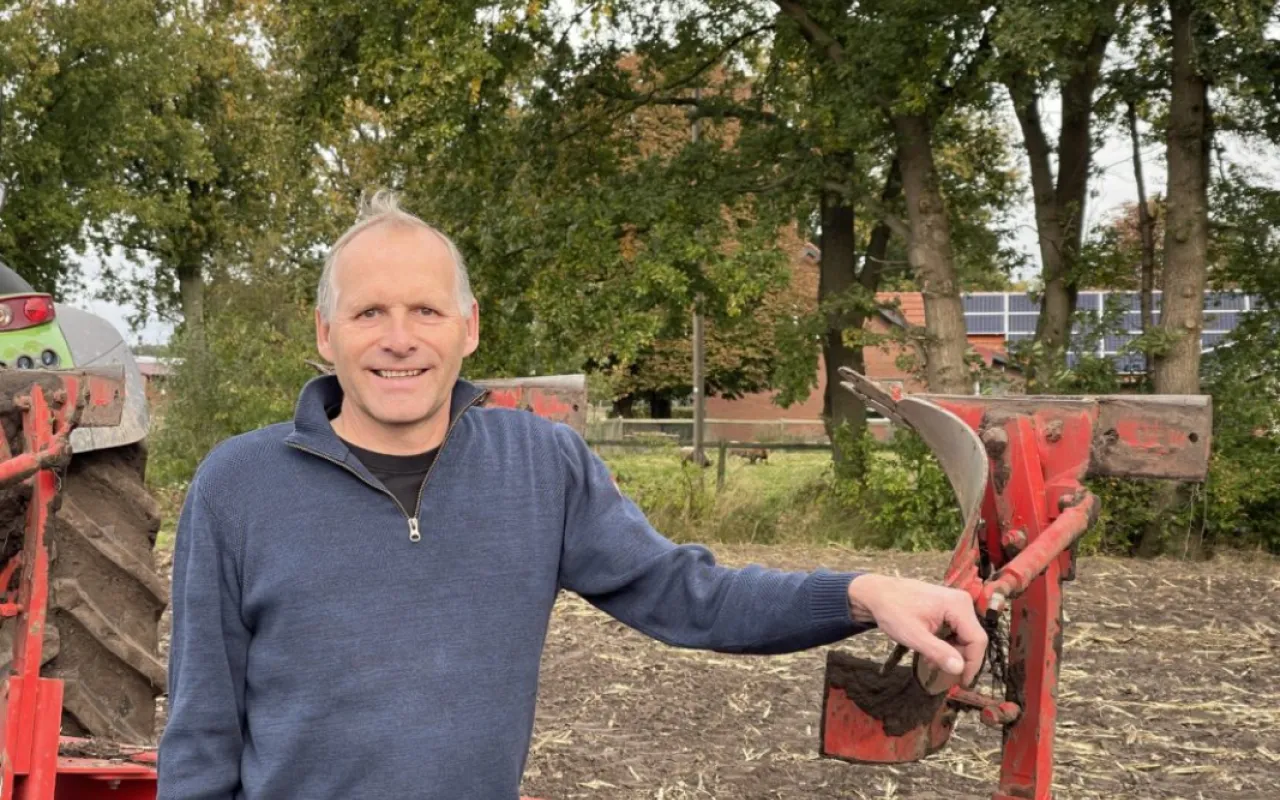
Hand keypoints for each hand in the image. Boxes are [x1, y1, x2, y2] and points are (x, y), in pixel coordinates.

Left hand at [847, 574, 986, 687]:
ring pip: (964, 638)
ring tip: (929, 661)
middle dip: (958, 659)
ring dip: (950, 653)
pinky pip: (956, 632)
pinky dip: (946, 645)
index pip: (977, 640)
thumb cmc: (892, 610)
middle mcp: (962, 602)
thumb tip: (959, 669)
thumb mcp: (913, 635)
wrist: (877, 593)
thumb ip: (938, 652)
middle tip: (940, 673)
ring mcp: (957, 604)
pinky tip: (930, 651)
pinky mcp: (950, 608)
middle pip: (972, 640)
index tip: (962, 683)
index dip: (973, 665)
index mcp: (958, 605)